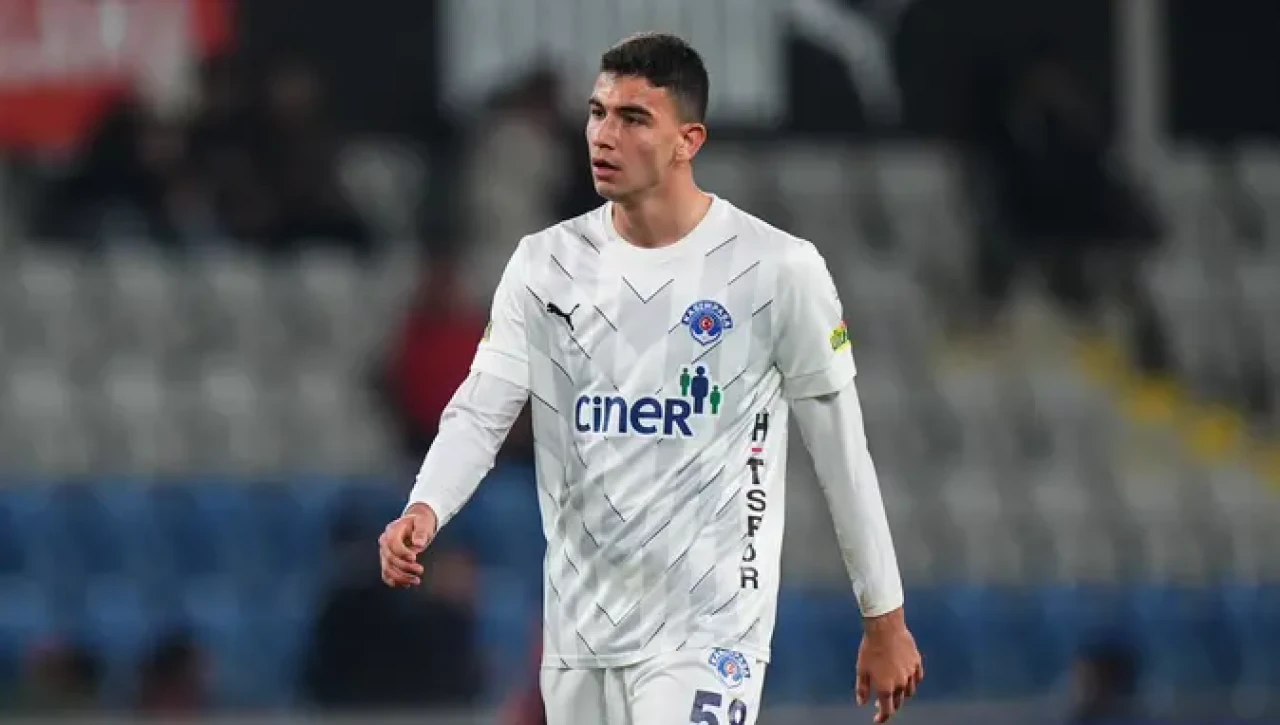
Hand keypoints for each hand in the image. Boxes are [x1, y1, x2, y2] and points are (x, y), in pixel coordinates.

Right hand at [379, 503, 437, 587]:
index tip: (414, 558)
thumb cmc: (420, 523)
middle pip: (389, 558)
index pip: (393, 543)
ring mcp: (384, 552)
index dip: (402, 552)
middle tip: (420, 570)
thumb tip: (418, 544)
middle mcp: (384, 541)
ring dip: (401, 577)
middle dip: (405, 567)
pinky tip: (406, 585)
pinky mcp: (386, 561)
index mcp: (392, 529)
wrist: (416, 525)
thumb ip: (421, 532)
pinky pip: (386, 574)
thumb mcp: (423, 522)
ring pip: (387, 568)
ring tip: (416, 581)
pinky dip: (394, 581)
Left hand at [855, 607, 923, 722]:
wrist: (885, 628)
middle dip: (891, 705)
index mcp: (886, 687)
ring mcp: (911, 673)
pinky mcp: (917, 663)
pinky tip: (908, 680)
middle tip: (882, 702)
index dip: (882, 717)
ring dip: (902, 695)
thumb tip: (862, 702)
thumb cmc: (870, 648)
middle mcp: (901, 684)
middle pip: (899, 702)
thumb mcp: (861, 670)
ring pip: (910, 691)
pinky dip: (913, 682)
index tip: (877, 719)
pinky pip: (917, 678)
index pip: (887, 709)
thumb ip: (862, 689)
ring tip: (895, 690)